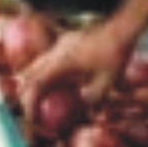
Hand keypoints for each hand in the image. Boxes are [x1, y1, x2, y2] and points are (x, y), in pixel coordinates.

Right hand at [18, 21, 135, 110]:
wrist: (120, 28)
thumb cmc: (114, 54)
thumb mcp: (106, 83)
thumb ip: (93, 99)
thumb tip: (88, 110)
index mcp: (61, 63)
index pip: (36, 85)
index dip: (31, 103)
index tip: (32, 119)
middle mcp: (56, 53)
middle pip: (30, 74)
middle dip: (27, 94)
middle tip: (31, 111)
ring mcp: (60, 45)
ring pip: (37, 65)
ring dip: (34, 82)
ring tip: (38, 99)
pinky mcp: (67, 42)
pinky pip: (48, 59)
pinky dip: (45, 73)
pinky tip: (55, 82)